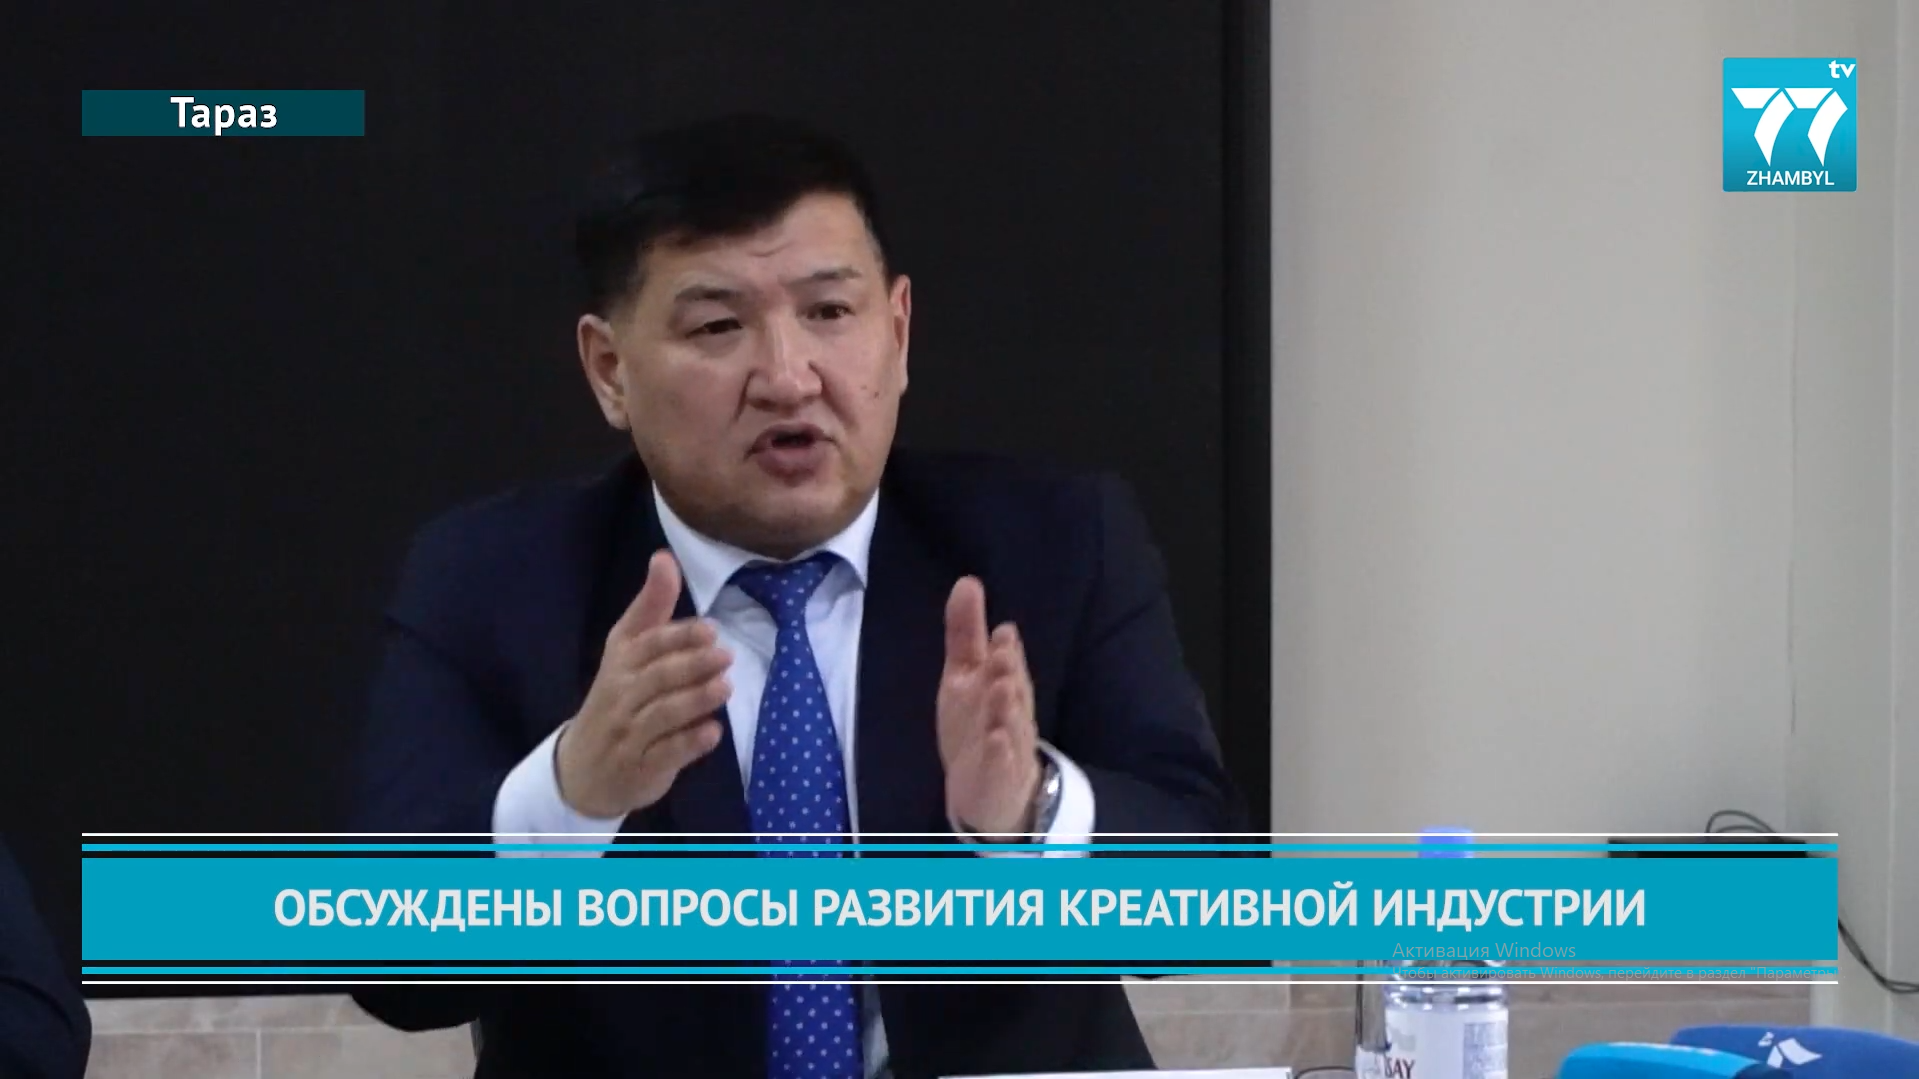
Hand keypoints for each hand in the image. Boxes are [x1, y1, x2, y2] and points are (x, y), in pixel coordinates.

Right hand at [554, 550, 732, 818]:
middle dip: (691, 665)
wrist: (582, 769)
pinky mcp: (643, 767)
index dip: (677, 637)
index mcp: (619, 663)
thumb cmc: (616, 698)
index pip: (645, 645)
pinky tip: (713, 732)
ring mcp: (630, 734)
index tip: (709, 628)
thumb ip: (650, 607)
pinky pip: (666, 754)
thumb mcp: (626, 651)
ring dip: (695, 699)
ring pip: (663, 714)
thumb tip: (664, 557)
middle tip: (725, 655)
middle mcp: (621, 696)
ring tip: (725, 687)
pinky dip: (690, 743)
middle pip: (657, 678)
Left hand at [937, 576, 1040, 835]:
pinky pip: (1002, 765)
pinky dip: (1000, 753)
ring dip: (1007, 707)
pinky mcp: (1000, 777)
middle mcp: (1009, 713)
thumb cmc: (978, 723)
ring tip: (1002, 688)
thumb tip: (967, 580)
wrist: (990, 789)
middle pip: (1010, 691)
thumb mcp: (965, 674)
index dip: (1004, 651)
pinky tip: (997, 739)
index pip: (1005, 666)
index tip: (1001, 630)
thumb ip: (966, 632)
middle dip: (1007, 671)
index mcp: (1002, 686)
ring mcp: (1007, 747)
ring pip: (1010, 725)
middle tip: (1002, 651)